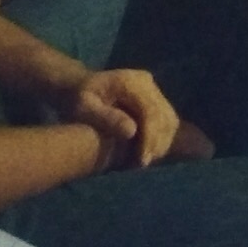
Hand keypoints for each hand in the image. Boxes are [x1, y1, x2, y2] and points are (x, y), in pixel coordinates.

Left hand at [58, 69, 185, 167]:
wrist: (80, 87)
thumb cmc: (78, 98)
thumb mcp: (83, 107)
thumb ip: (106, 117)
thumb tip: (131, 132)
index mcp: (130, 81)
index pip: (150, 111)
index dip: (149, 137)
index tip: (142, 161)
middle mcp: (146, 82)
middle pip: (164, 116)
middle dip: (157, 143)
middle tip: (142, 165)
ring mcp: (153, 90)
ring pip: (170, 120)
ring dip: (162, 143)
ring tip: (145, 160)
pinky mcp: (156, 99)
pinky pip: (168, 122)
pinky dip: (162, 139)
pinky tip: (149, 152)